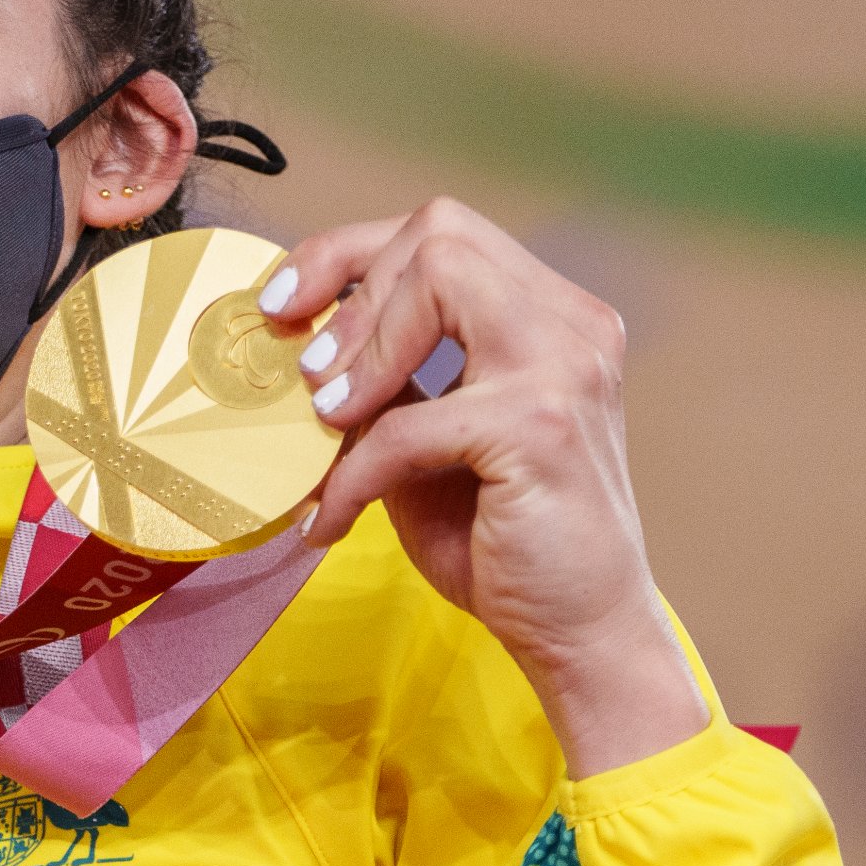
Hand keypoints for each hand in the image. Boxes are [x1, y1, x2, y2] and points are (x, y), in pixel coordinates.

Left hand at [264, 200, 707, 777]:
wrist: (581, 633)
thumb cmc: (502, 542)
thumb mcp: (426, 444)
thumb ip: (382, 385)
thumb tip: (292, 345)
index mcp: (552, 317)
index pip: (444, 231)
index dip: (349, 252)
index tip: (285, 301)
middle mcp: (572, 326)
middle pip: (440, 233)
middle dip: (348, 285)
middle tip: (303, 370)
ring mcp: (564, 368)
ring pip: (438, 282)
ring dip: (360, 349)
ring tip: (322, 420)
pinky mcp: (537, 428)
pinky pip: (409, 420)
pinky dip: (354, 470)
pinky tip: (333, 518)